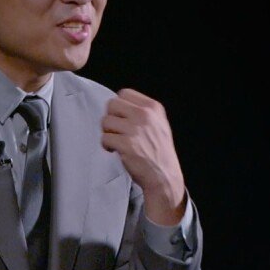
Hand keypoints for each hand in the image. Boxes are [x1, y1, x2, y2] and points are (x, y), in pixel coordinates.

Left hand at [101, 88, 186, 224]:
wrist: (164, 175)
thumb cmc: (159, 151)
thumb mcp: (159, 124)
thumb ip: (143, 112)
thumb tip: (119, 105)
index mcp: (153, 108)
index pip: (124, 93)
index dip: (119, 107)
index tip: (122, 118)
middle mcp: (145, 116)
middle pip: (112, 104)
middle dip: (111, 118)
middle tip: (116, 130)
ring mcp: (135, 130)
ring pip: (105, 121)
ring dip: (108, 133)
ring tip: (117, 141)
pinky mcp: (126, 145)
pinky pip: (105, 138)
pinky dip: (107, 146)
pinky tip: (116, 150)